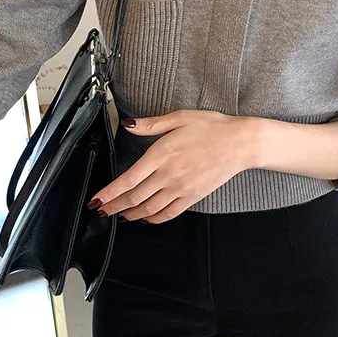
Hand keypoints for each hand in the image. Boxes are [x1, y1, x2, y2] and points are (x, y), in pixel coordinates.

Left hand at [87, 110, 260, 223]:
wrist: (240, 143)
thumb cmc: (212, 127)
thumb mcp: (179, 117)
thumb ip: (151, 124)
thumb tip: (128, 124)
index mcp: (161, 154)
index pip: (128, 179)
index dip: (110, 193)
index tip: (96, 199)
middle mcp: (168, 175)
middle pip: (134, 198)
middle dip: (114, 207)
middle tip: (101, 211)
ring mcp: (181, 188)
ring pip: (149, 208)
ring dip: (131, 215)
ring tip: (119, 215)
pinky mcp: (193, 196)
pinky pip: (169, 213)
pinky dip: (154, 219)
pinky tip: (146, 218)